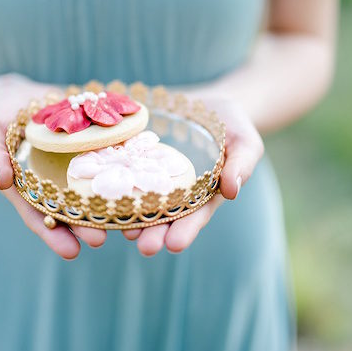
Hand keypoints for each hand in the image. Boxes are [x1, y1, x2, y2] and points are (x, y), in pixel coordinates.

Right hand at [0, 74, 106, 259]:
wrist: (12, 97)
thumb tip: (2, 180)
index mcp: (26, 187)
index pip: (39, 216)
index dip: (54, 235)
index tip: (71, 252)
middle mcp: (51, 181)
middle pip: (69, 208)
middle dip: (85, 225)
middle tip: (100, 239)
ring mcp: (70, 163)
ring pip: (89, 187)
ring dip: (106, 204)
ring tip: (124, 221)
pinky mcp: (86, 144)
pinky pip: (103, 156)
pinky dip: (117, 166)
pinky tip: (135, 176)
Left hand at [123, 96, 263, 255]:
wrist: (209, 102)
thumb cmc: (234, 125)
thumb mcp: (245, 142)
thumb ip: (241, 165)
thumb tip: (232, 191)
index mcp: (203, 194)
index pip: (195, 217)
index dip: (186, 231)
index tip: (175, 245)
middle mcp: (176, 190)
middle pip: (165, 216)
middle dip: (154, 233)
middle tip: (145, 247)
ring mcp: (155, 173)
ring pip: (142, 199)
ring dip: (132, 216)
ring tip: (124, 231)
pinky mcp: (138, 155)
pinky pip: (125, 170)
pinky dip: (116, 182)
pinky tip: (106, 195)